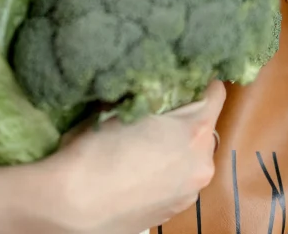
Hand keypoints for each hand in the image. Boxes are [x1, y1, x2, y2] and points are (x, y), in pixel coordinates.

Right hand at [47, 81, 225, 233]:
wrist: (72, 206)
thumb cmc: (95, 151)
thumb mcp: (122, 107)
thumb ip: (149, 94)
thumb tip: (154, 83)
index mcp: (194, 132)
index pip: (215, 93)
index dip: (200, 81)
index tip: (184, 76)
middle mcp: (202, 164)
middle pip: (204, 126)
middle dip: (185, 115)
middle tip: (157, 108)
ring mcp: (189, 192)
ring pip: (192, 155)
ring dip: (177, 144)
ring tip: (145, 140)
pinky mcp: (174, 211)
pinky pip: (179, 178)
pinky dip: (167, 168)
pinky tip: (139, 166)